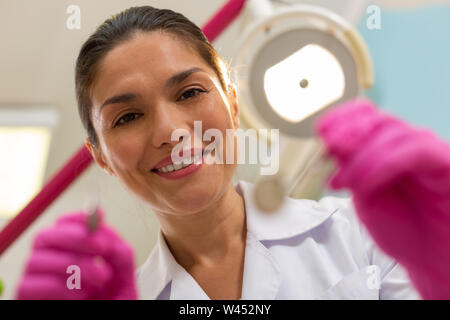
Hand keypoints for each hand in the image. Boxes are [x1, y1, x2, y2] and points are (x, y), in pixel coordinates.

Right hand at [16, 209, 137, 299]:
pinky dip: (61, 288)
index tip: (99, 220)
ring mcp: (36, 279)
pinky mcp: (28, 298)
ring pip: (37, 260)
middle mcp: (49, 261)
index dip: (78, 217)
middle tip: (102, 249)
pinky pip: (32, 286)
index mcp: (71, 250)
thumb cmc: (111, 301)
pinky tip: (82, 295)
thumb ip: (120, 254)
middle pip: (45, 236)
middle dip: (77, 238)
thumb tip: (107, 237)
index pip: (63, 223)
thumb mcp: (124, 277)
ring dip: (73, 265)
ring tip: (100, 278)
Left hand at [316, 98, 449, 298]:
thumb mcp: (365, 196)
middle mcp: (407, 143)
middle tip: (328, 150)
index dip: (341, 118)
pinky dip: (384, 164)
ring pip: (393, 132)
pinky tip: (365, 183)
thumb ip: (351, 170)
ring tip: (343, 182)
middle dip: (347, 133)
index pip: (364, 115)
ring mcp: (427, 151)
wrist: (431, 256)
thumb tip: (331, 145)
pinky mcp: (446, 162)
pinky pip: (416, 151)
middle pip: (376, 119)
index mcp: (385, 147)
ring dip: (361, 156)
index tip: (319, 131)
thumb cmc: (401, 228)